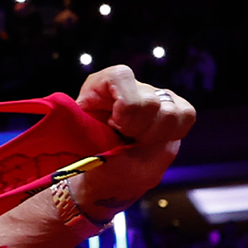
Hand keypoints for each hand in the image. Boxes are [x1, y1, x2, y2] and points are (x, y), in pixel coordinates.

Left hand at [72, 65, 194, 218]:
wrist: (110, 171)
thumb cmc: (92, 156)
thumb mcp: (79, 141)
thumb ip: (73, 124)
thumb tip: (60, 106)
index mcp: (99, 85)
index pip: (121, 77)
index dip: (123, 108)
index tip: (114, 126)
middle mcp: (128, 84)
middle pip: (149, 102)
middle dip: (136, 130)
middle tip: (123, 138)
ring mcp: (153, 93)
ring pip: (171, 112)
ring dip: (153, 136)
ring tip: (136, 140)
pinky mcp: (175, 105)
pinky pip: (186, 115)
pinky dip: (171, 134)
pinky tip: (153, 139)